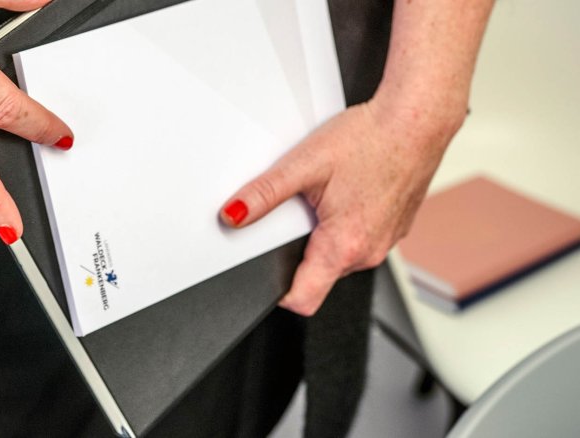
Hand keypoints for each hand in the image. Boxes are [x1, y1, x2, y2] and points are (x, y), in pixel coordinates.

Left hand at [219, 97, 463, 315]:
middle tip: (297, 212)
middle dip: (298, 251)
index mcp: (344, 246)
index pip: (303, 300)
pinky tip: (347, 192)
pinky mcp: (395, 228)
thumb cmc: (370, 140)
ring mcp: (386, 242)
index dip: (277, 292)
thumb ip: (264, 195)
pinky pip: (361, 240)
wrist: (417, 120)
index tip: (263, 272)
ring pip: (340, 257)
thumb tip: (232, 215)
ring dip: (324, 236)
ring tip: (326, 196)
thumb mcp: (304, 165)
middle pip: (319, 276)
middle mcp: (369, 253)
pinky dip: (347, 224)